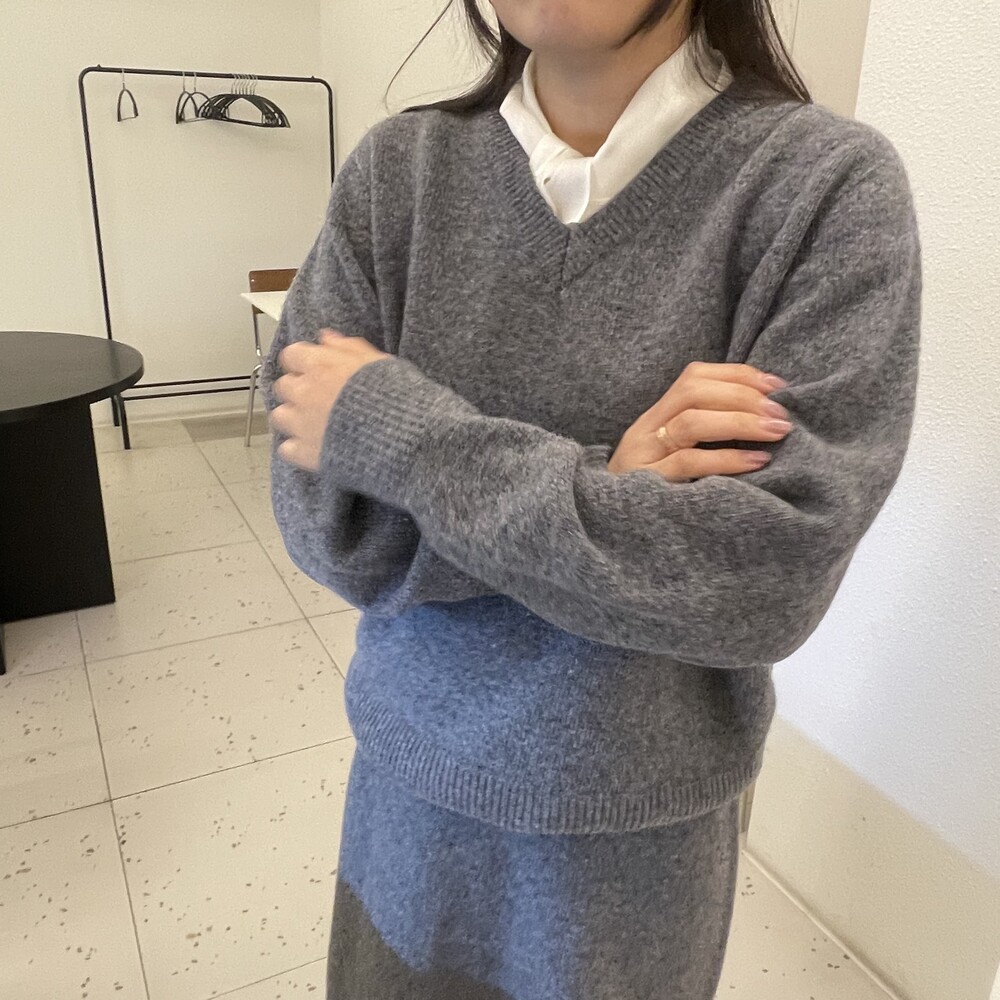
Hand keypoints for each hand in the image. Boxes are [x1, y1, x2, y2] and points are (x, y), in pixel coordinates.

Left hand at [270, 329, 389, 470]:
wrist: (403, 438)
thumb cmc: (395, 397)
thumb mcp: (377, 362)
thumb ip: (347, 347)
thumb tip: (326, 338)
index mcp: (320, 365)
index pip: (291, 355)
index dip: (302, 363)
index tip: (312, 370)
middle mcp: (304, 392)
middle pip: (283, 386)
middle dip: (297, 391)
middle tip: (316, 398)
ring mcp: (301, 424)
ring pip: (280, 416)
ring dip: (293, 419)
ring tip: (314, 424)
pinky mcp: (305, 453)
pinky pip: (287, 449)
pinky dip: (297, 448)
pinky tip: (315, 447)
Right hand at [608, 362, 791, 481]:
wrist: (607, 531)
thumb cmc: (654, 493)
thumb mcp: (673, 456)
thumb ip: (705, 434)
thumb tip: (764, 416)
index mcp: (655, 417)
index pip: (694, 377)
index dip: (738, 375)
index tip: (777, 385)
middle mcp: (645, 430)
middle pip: (692, 392)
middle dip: (743, 395)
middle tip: (782, 413)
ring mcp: (643, 457)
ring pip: (690, 424)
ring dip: (741, 421)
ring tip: (776, 432)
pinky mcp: (648, 486)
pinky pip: (688, 464)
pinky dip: (727, 459)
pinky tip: (757, 461)